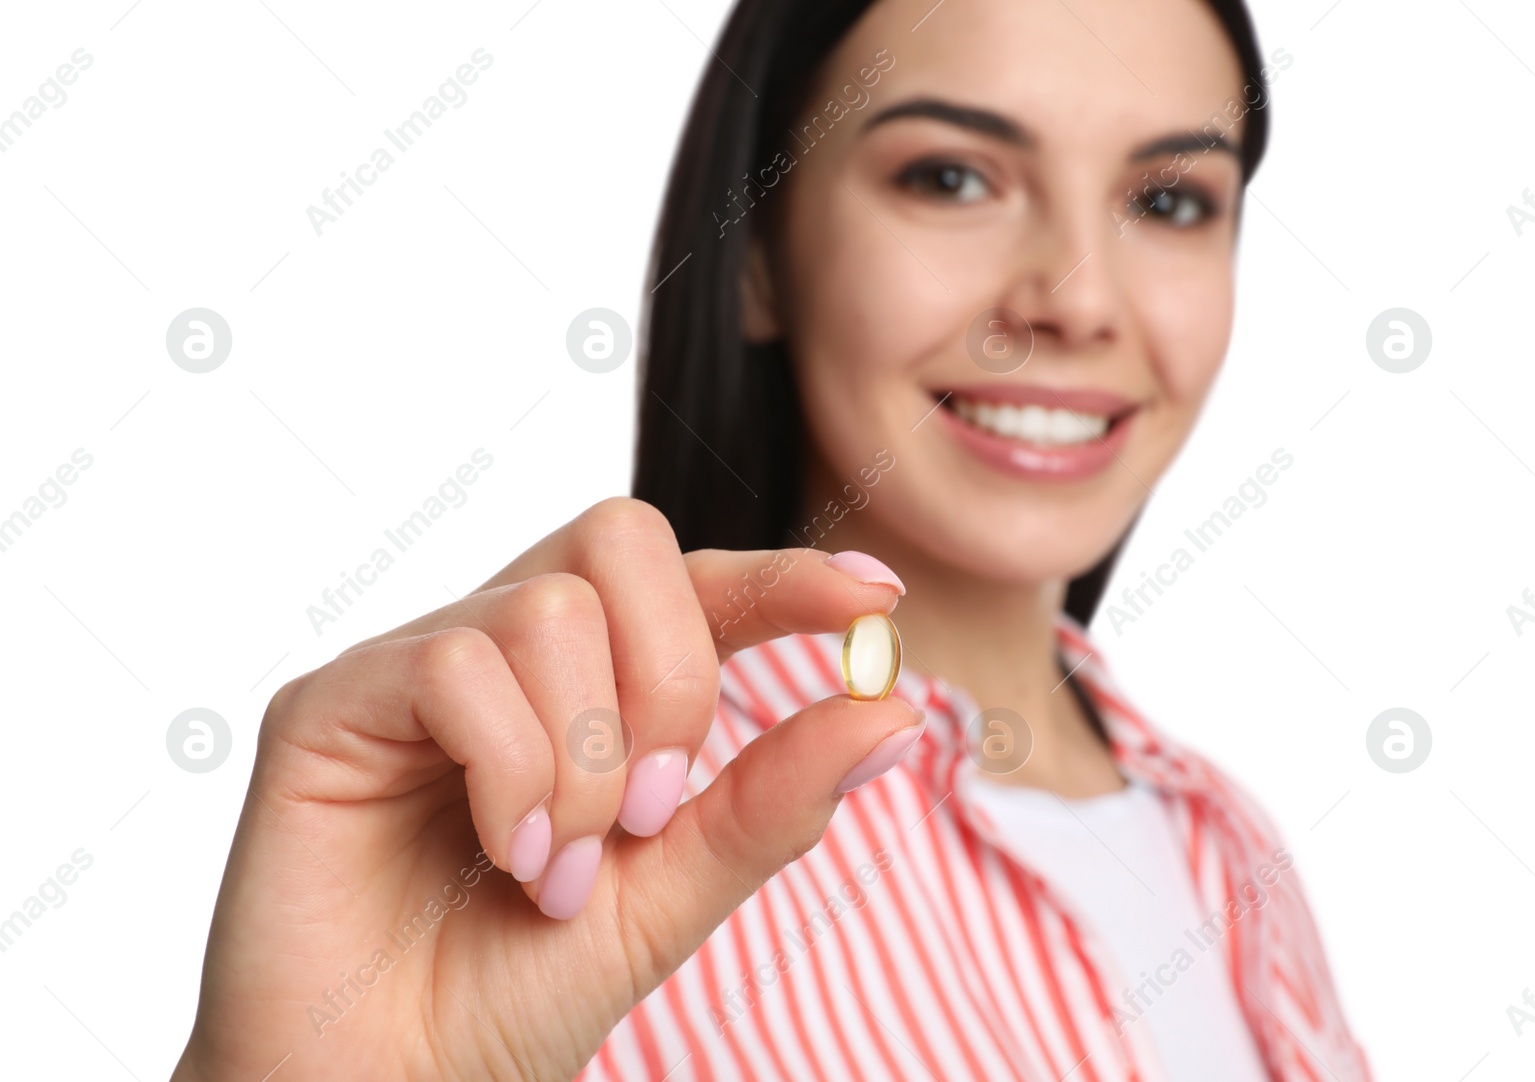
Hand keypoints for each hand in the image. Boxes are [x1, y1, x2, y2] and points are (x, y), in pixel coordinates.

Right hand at [171, 498, 917, 1080]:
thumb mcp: (674, 893)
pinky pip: (454, 664)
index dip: (783, 576)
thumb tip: (892, 712)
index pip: (694, 585)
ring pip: (548, 609)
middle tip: (654, 811)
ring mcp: (416, 668)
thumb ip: (770, 801)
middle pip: (621, 542)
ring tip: (559, 872)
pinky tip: (508, 854)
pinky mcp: (332, 703)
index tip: (873, 600)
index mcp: (593, 686)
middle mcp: (506, 653)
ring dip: (586, 761)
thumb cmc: (516, 989)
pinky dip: (512, 771)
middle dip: (672, 680)